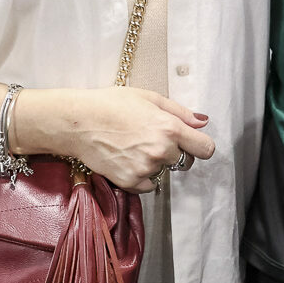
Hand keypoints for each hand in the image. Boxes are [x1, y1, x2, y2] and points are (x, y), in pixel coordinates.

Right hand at [13, 86, 214, 192]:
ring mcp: (145, 169)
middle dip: (176, 152)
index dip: (201, 145)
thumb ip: (180, 112)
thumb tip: (202, 122)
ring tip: (135, 146)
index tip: (193, 143)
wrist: (78, 122)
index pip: (206, 148)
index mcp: (170, 128)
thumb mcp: (149, 98)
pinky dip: (142, 175)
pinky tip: (127, 158)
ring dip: (156, 163)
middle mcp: (161, 151)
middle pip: (186, 161)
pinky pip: (148, 184)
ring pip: (165, 172)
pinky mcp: (130, 182)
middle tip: (154, 139)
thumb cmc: (111, 104)